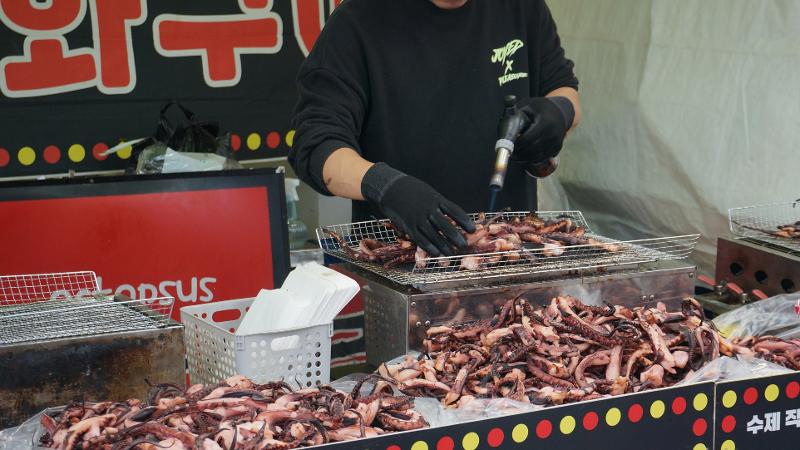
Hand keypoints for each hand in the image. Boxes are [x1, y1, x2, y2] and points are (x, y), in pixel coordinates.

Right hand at [361, 163, 475, 256]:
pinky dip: (429, 247)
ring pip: (434, 235)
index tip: (472, 229)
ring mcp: (418, 218)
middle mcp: (428, 209)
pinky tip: (436, 253)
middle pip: (446, 226)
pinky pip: (420, 239)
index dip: (464, 221)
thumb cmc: (409, 188)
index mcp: (435, 199)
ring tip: (452, 253)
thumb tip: (450, 214)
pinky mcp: (408, 226)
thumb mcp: (428, 191)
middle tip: (464, 245)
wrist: (389, 187)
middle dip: (456, 237)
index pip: (454, 211)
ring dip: (444, 245)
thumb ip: (438, 203)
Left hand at [513, 96, 574, 165]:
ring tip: (515, 157)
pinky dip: (532, 160)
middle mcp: (553, 134)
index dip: (516, 145)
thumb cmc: (541, 108)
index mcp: (545, 122)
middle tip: (509, 154)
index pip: (527, 139)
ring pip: (537, 157)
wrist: (560, 112)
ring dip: (524, 159)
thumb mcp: (529, 105)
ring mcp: (556, 142)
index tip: (508, 145)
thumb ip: (516, 113)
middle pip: (531, 150)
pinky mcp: (557, 148)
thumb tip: (504, 123)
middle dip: (519, 154)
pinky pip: (542, 158)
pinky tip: (525, 157)